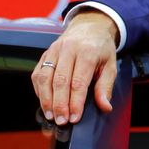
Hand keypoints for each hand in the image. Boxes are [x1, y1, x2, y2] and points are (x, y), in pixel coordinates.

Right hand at [31, 9, 118, 125]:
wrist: (89, 27)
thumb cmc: (101, 48)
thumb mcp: (110, 65)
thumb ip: (106, 86)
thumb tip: (105, 107)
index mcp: (87, 51)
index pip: (78, 81)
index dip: (75, 102)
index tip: (74, 118)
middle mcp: (68, 49)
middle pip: (60, 81)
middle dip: (59, 104)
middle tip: (61, 121)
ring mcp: (54, 50)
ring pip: (44, 78)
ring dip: (46, 100)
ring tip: (51, 115)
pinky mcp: (44, 54)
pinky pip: (37, 74)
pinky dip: (39, 90)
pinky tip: (44, 102)